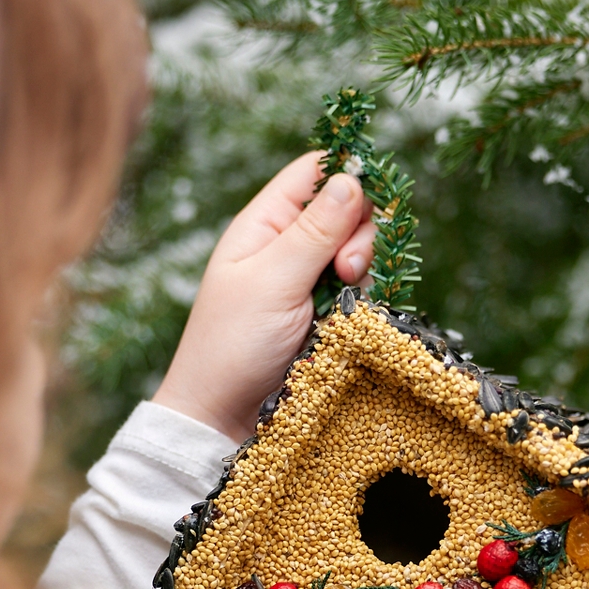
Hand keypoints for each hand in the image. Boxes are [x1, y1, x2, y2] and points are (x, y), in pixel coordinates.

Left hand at [152, 152, 373, 444]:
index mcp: (264, 224)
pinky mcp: (326, 312)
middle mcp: (287, 244)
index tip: (365, 205)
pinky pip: (361, 288)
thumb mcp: (273, 281)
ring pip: (359, 250)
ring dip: (364, 268)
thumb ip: (314, 231)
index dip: (346, 175)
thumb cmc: (233, 345)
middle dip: (360, 233)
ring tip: (347, 298)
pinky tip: (355, 314)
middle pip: (348, 208)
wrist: (223, 416)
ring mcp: (307, 279)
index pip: (313, 172)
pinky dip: (365, 296)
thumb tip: (351, 177)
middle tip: (347, 272)